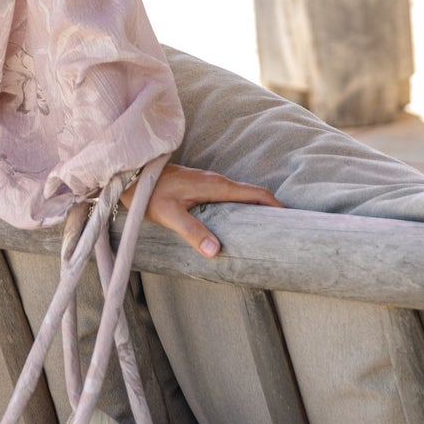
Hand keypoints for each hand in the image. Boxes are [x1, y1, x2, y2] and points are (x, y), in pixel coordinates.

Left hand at [124, 161, 282, 258]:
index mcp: (216, 186)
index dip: (277, 207)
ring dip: (255, 211)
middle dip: (271, 211)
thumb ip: (192, 231)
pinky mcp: (200, 187)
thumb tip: (216, 251)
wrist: (130, 172)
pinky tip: (236, 225)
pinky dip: (241, 209)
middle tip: (286, 233)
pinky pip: (229, 197)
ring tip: (266, 233)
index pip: (256, 194)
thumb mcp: (169, 215)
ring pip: (241, 196)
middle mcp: (216, 181)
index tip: (294, 222)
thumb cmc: (148, 192)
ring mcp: (208, 183)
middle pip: (253, 195)